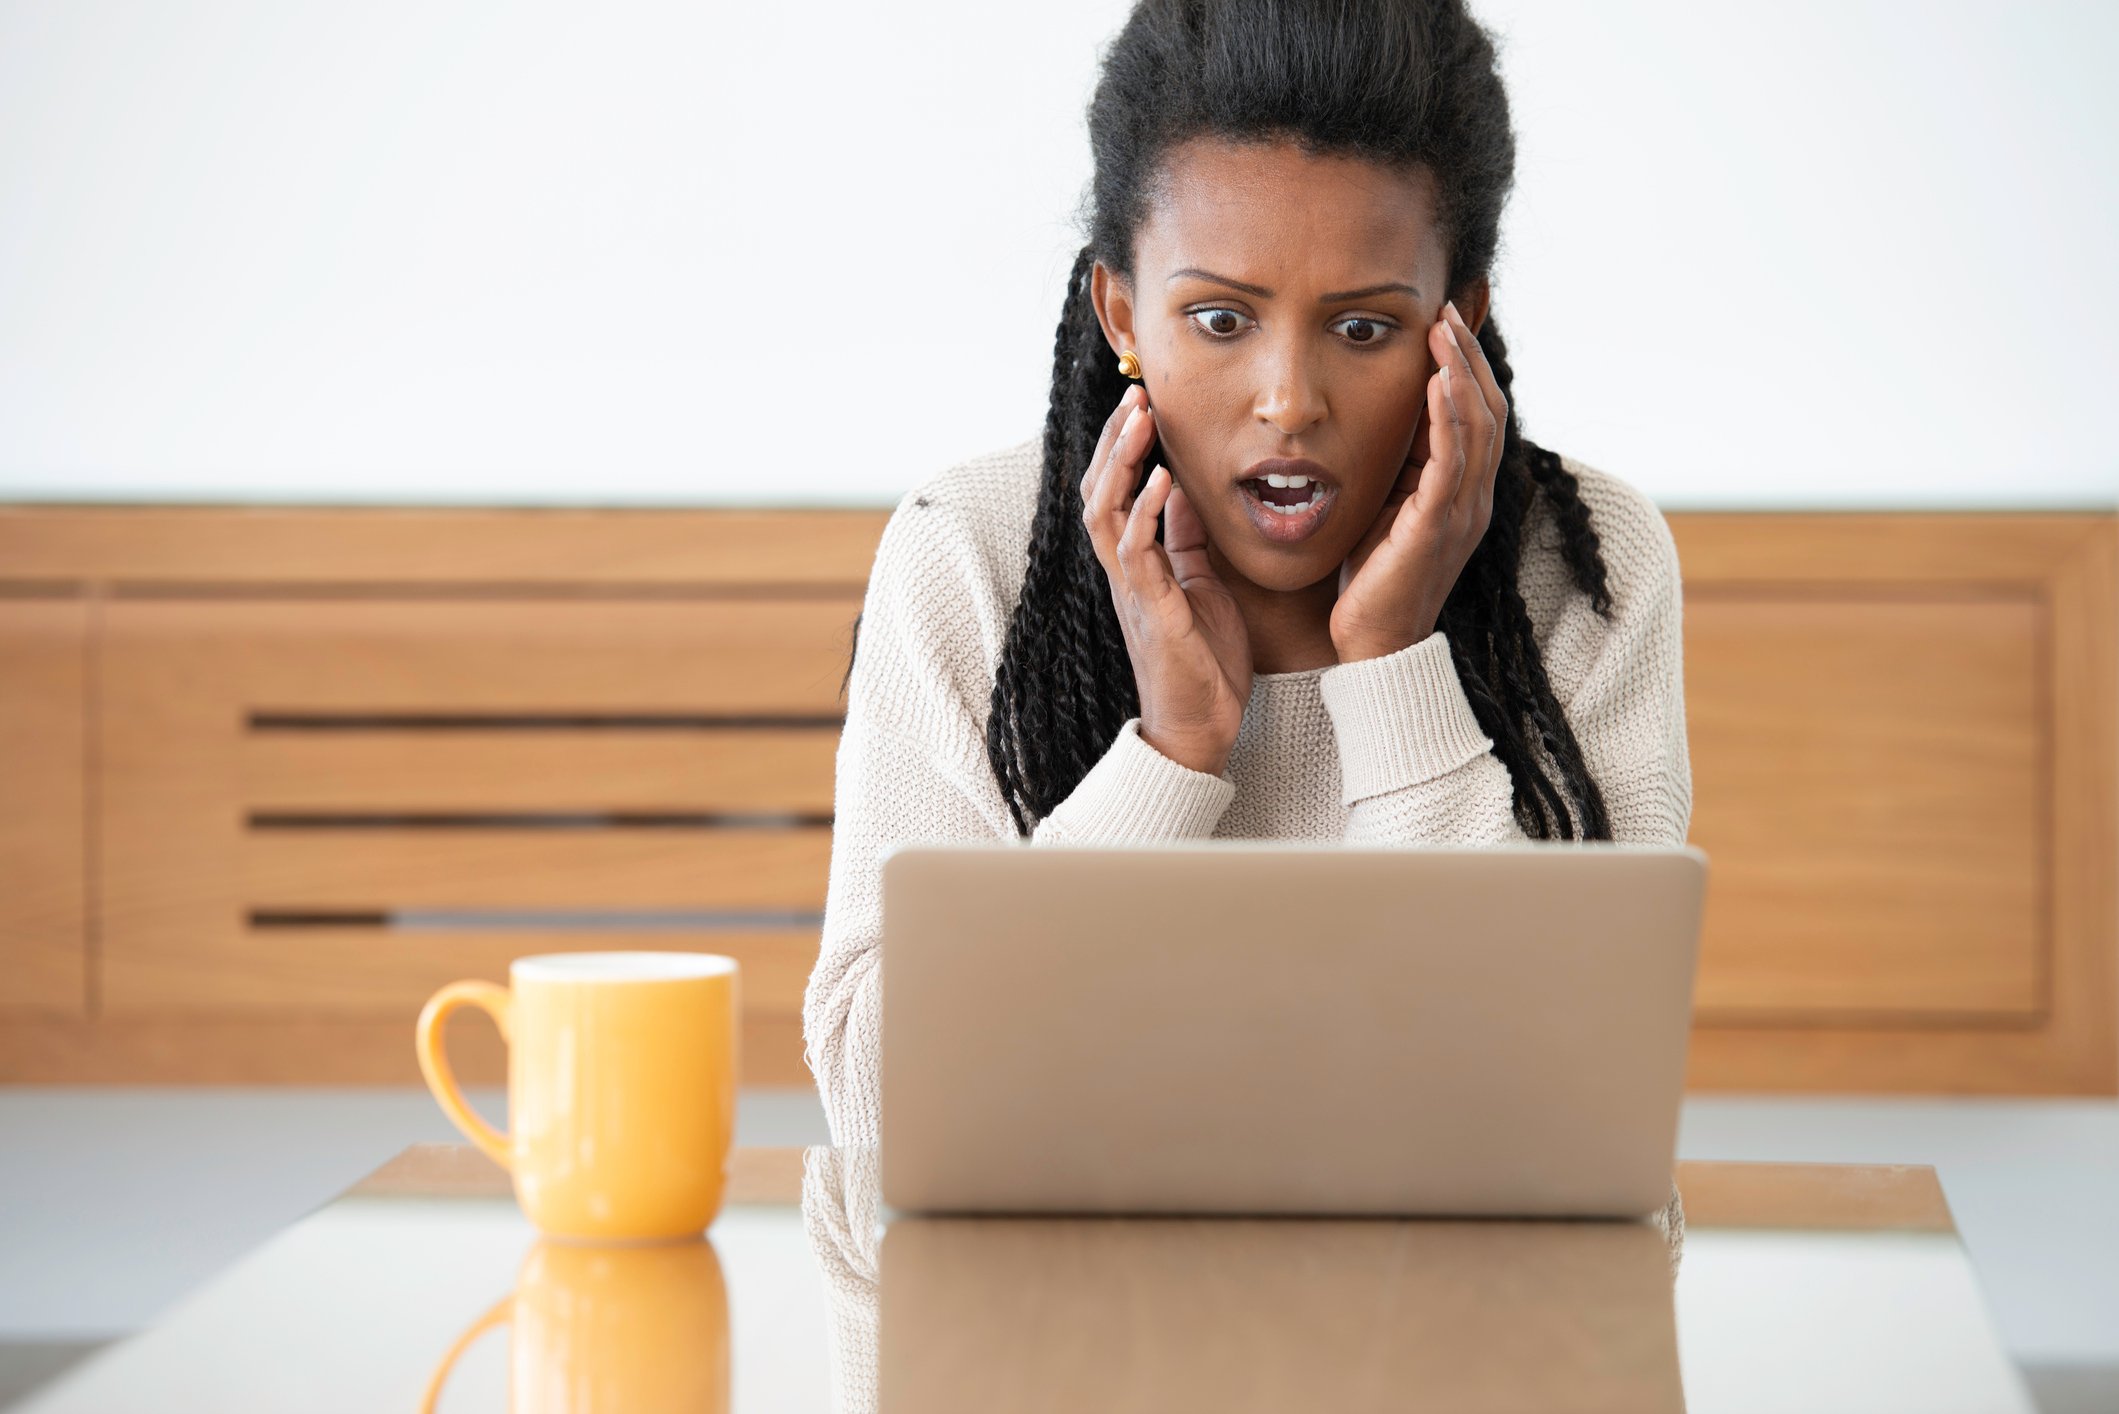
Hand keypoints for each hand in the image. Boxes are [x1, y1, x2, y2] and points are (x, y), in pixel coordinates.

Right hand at [1080, 383, 1252, 775]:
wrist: (1202, 726)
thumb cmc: (1202, 661)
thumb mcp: (1199, 585)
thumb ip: (1185, 541)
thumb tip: (1186, 495)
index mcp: (1135, 563)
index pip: (1114, 491)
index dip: (1122, 447)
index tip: (1140, 403)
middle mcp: (1123, 571)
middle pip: (1098, 490)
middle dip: (1114, 441)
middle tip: (1134, 394)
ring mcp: (1132, 589)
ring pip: (1105, 511)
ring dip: (1123, 462)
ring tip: (1141, 420)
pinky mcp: (1151, 609)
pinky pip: (1136, 552)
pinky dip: (1145, 511)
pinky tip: (1163, 479)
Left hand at [1330, 298, 1506, 662]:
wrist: (1373, 643)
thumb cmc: (1374, 576)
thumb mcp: (1390, 505)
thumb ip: (1402, 463)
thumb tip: (1394, 414)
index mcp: (1464, 492)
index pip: (1478, 415)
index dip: (1467, 366)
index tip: (1445, 323)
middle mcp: (1474, 498)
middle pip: (1486, 410)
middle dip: (1467, 356)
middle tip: (1446, 310)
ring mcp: (1461, 513)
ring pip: (1476, 428)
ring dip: (1460, 373)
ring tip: (1443, 330)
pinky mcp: (1437, 526)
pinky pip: (1451, 463)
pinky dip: (1448, 418)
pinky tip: (1438, 383)